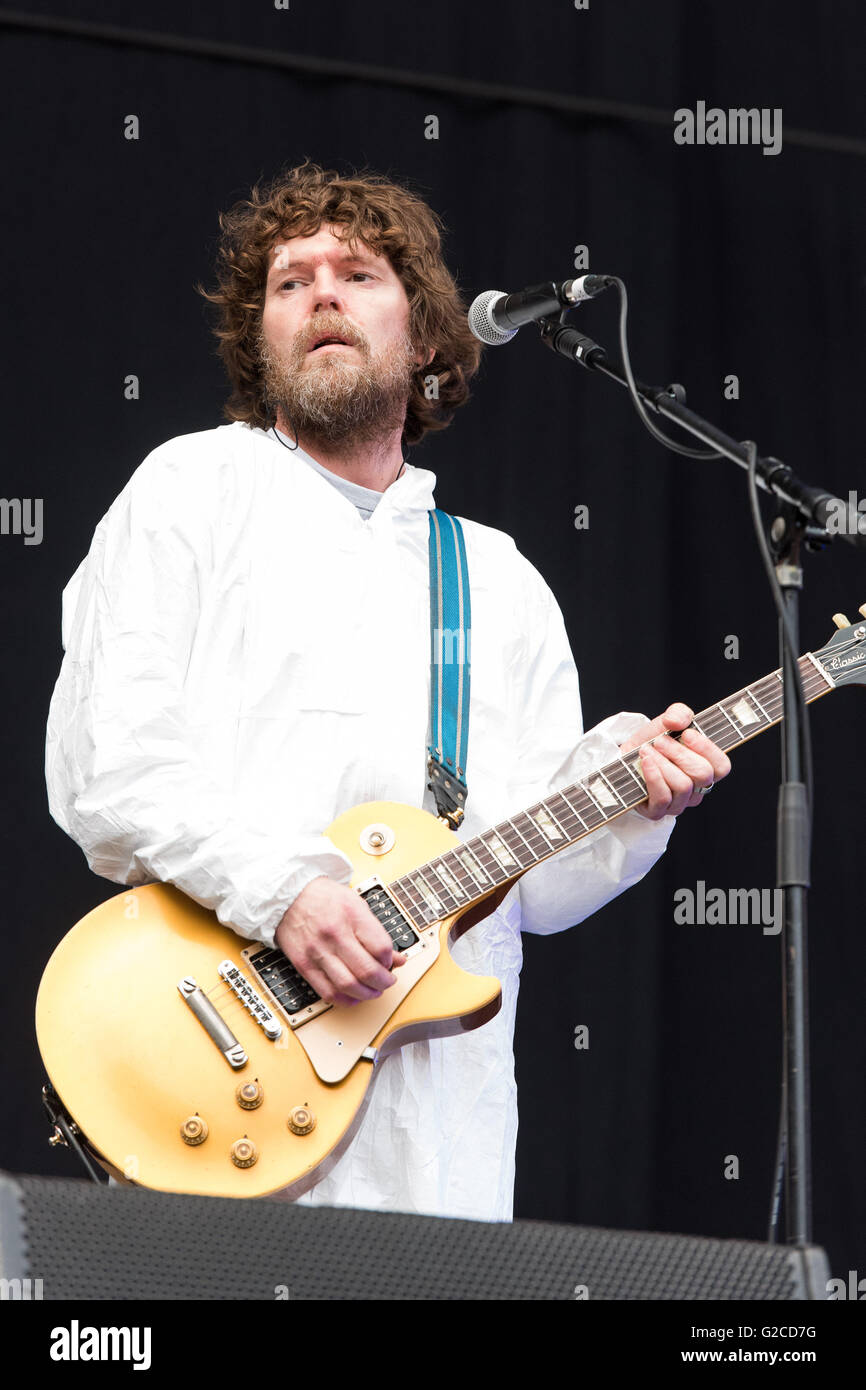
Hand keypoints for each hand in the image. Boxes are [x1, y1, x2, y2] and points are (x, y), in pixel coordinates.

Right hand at [275, 876, 406, 1006]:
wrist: (288, 896)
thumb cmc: (323, 897)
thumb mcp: (357, 904)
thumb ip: (377, 932)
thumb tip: (396, 958)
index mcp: (351, 915)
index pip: (381, 947)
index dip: (390, 960)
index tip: (390, 962)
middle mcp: (334, 934)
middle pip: (367, 970)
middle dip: (383, 982)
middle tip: (387, 981)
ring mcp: (318, 951)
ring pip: (348, 986)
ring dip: (367, 994)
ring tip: (373, 990)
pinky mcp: (304, 965)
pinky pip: (327, 992)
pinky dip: (345, 1000)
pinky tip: (353, 996)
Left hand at [619, 703, 731, 820]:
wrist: (624, 759)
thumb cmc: (652, 742)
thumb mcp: (667, 721)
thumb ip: (679, 713)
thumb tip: (678, 721)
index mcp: (706, 768)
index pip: (722, 766)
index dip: (708, 749)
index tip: (687, 733)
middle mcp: (696, 790)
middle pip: (702, 774)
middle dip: (679, 753)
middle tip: (660, 741)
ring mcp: (679, 803)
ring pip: (682, 785)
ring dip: (662, 762)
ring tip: (647, 750)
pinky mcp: (658, 812)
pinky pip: (663, 798)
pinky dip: (653, 776)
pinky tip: (644, 762)